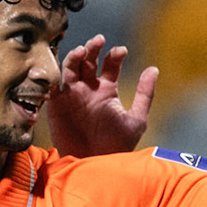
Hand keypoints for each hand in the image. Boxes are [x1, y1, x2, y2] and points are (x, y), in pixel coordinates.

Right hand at [47, 34, 157, 158]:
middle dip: (93, 48)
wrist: (95, 165)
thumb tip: (154, 69)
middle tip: (99, 41)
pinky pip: (53, 85)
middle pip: (89, 60)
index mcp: (107, 90)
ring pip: (71, 67)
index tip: (121, 52)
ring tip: (83, 50)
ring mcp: (72, 95)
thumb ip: (145, 95)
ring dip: (76, 56)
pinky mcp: (57, 105)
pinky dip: (56, 73)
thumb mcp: (136, 120)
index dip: (115, 54)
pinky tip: (64, 65)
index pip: (110, 64)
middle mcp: (89, 89)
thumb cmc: (117, 146)